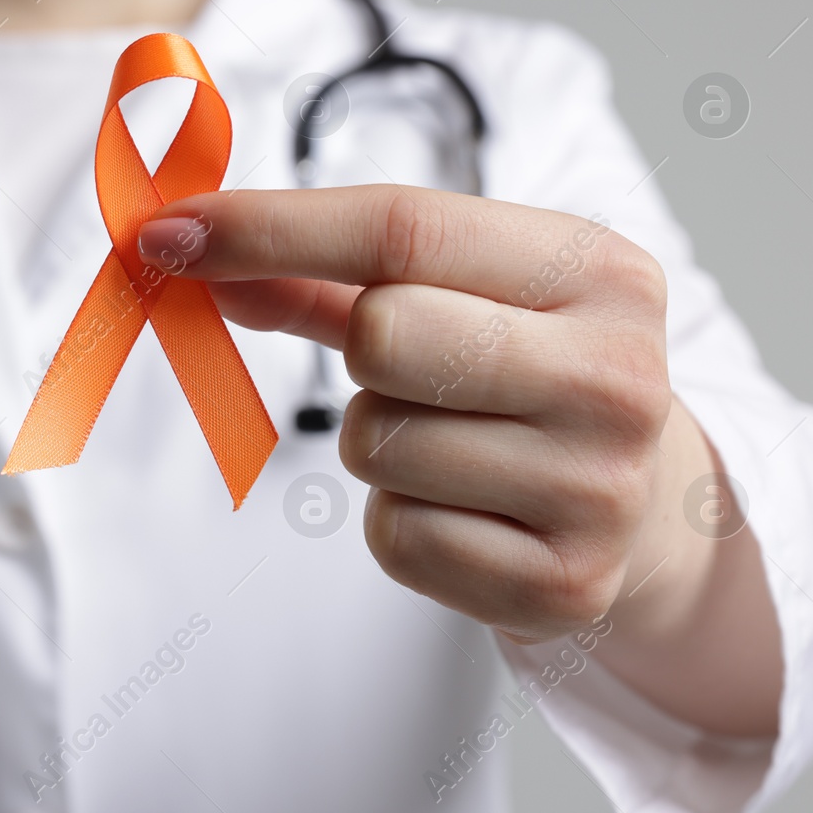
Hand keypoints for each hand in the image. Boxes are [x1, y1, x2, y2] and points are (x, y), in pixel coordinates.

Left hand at [137, 185, 780, 734]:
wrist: (647, 508)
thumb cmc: (522, 377)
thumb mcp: (456, 299)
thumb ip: (321, 275)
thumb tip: (187, 249)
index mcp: (601, 271)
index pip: (401, 227)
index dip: (267, 227)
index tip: (166, 233)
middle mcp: (619, 375)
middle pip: (384, 335)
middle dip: (358, 356)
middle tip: (405, 373)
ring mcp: (601, 489)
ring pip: (374, 444)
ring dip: (379, 444)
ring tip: (453, 445)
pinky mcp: (566, 586)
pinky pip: (394, 537)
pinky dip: (398, 522)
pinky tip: (464, 510)